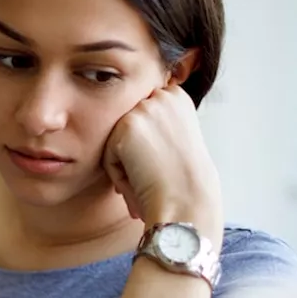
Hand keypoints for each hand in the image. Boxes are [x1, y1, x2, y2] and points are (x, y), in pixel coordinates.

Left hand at [103, 85, 222, 239]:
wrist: (187, 200)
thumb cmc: (183, 180)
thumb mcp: (177, 139)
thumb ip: (156, 124)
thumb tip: (130, 128)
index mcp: (177, 97)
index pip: (141, 115)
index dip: (146, 143)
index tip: (159, 162)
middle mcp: (162, 97)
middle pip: (127, 127)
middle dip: (134, 153)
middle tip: (153, 175)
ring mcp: (144, 109)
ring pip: (116, 141)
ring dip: (126, 166)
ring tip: (148, 181)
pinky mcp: (127, 126)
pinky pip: (109, 155)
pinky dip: (119, 174)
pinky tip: (140, 181)